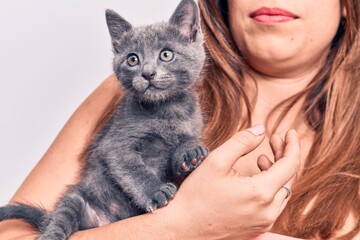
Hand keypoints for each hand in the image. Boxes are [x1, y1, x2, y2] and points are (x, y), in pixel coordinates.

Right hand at [162, 125, 299, 239]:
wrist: (183, 228)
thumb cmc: (196, 195)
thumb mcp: (216, 161)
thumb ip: (241, 142)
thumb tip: (261, 129)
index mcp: (261, 192)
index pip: (290, 164)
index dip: (292, 145)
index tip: (290, 132)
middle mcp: (268, 211)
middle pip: (289, 178)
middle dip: (284, 155)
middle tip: (274, 140)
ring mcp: (264, 222)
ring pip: (283, 191)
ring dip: (278, 172)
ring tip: (262, 159)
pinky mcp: (257, 228)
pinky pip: (274, 204)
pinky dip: (271, 187)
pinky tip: (257, 178)